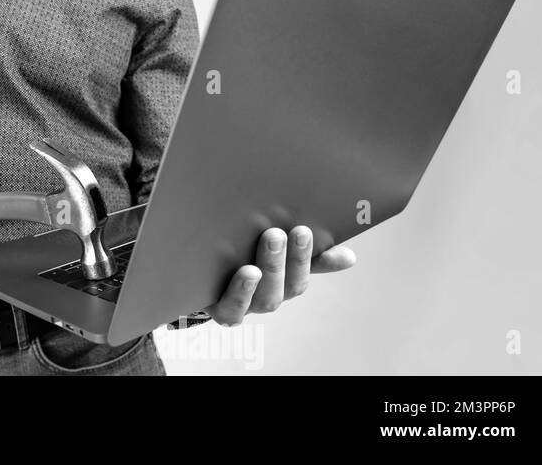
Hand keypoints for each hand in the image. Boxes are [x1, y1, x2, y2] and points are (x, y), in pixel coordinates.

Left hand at [205, 225, 356, 325]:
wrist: (193, 278)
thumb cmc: (237, 258)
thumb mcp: (270, 251)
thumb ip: (305, 252)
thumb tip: (349, 256)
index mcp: (285, 280)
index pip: (308, 270)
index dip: (319, 258)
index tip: (316, 232)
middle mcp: (270, 295)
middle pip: (289, 284)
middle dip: (293, 257)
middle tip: (290, 230)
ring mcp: (247, 305)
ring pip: (267, 296)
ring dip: (273, 268)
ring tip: (271, 239)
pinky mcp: (222, 311)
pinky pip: (234, 308)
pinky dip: (243, 292)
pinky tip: (248, 273)